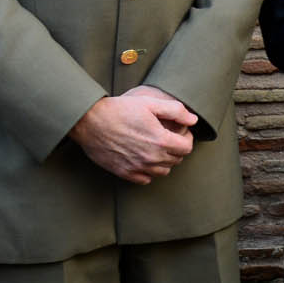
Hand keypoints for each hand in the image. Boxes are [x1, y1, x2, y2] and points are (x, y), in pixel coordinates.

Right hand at [69, 86, 197, 182]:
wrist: (90, 121)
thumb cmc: (120, 110)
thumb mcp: (150, 103)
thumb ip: (176, 111)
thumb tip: (193, 120)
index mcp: (160, 141)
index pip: (186, 148)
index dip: (186, 139)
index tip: (181, 133)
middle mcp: (151, 158)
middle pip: (176, 160)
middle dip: (176, 149)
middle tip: (168, 138)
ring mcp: (138, 167)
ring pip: (163, 171)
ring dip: (164, 161)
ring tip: (157, 148)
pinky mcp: (125, 173)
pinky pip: (145, 179)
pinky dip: (149, 171)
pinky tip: (143, 158)